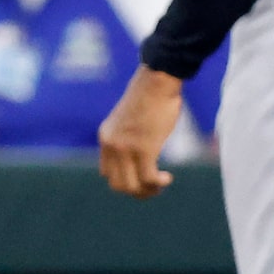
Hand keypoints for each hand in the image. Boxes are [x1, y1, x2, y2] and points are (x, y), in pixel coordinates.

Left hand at [98, 65, 182, 196]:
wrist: (158, 81)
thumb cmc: (151, 96)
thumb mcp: (131, 119)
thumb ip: (129, 135)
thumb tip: (141, 149)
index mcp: (105, 137)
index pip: (106, 173)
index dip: (125, 180)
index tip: (142, 177)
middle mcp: (111, 144)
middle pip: (117, 184)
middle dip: (136, 191)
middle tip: (154, 188)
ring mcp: (126, 147)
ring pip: (131, 185)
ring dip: (147, 191)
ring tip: (161, 186)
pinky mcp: (143, 148)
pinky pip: (148, 178)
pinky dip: (158, 183)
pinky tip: (168, 178)